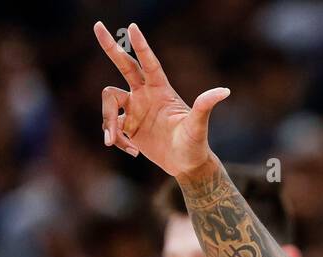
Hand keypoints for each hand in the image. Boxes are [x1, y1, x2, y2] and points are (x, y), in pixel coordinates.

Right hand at [93, 21, 228, 177]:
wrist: (187, 164)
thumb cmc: (195, 144)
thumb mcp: (198, 126)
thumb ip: (205, 106)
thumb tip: (225, 91)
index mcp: (161, 90)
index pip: (149, 63)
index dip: (141, 46)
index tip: (133, 27)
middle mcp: (145, 95)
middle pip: (124, 65)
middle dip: (111, 47)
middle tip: (98, 26)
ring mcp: (134, 109)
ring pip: (109, 102)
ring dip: (108, 121)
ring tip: (114, 142)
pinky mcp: (127, 126)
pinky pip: (111, 127)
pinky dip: (117, 140)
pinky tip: (134, 153)